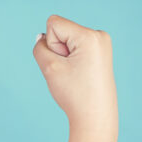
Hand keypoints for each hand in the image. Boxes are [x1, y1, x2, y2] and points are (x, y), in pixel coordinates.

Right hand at [33, 14, 117, 130]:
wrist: (94, 117)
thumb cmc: (74, 94)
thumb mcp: (50, 68)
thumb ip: (40, 47)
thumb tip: (42, 37)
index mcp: (90, 36)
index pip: (54, 24)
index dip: (51, 44)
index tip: (64, 64)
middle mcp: (99, 35)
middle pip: (61, 31)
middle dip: (59, 51)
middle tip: (71, 73)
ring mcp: (102, 44)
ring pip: (68, 40)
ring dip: (65, 57)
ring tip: (76, 75)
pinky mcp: (101, 53)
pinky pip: (76, 48)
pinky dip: (73, 60)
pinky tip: (81, 75)